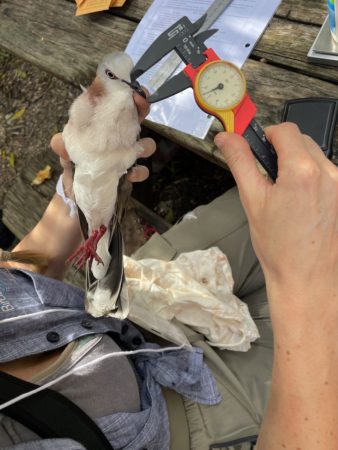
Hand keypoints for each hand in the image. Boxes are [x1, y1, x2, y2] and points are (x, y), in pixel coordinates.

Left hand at [50, 89, 155, 197]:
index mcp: (104, 124)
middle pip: (136, 117)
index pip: (116, 104)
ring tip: (139, 148)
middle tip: (141, 103)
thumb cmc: (74, 163)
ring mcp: (127, 154)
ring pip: (146, 144)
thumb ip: (62, 144)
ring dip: (146, 145)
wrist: (77, 190)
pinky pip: (142, 170)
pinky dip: (140, 172)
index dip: (124, 93)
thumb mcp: (66, 150)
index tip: (129, 88)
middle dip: (142, 108)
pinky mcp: (130, 173)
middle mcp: (118, 136)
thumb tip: (59, 141)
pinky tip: (131, 174)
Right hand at [214, 123, 337, 309]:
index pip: (285, 130)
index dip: (268, 135)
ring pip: (316, 156)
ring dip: (299, 164)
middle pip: (302, 141)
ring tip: (286, 195)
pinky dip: (312, 178)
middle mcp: (329, 174)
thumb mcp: (252, 200)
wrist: (305, 277)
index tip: (259, 149)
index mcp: (303, 172)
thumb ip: (240, 162)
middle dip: (283, 151)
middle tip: (269, 178)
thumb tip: (227, 138)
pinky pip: (327, 173)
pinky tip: (301, 202)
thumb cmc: (279, 246)